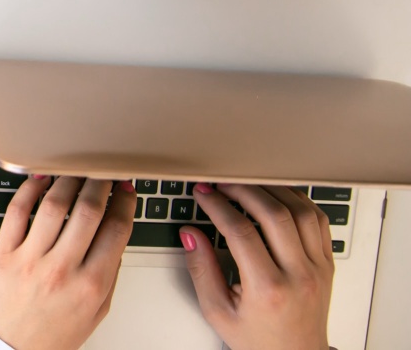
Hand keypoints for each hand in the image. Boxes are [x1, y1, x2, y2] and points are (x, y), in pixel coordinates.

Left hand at [0, 176, 135, 349]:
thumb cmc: (51, 335)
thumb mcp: (95, 312)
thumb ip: (110, 276)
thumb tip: (116, 238)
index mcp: (91, 285)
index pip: (117, 229)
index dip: (125, 202)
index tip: (125, 189)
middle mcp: (62, 270)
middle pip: (89, 210)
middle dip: (101, 183)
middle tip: (103, 173)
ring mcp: (31, 260)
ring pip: (55, 204)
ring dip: (69, 180)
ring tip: (76, 172)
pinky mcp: (3, 254)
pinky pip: (17, 211)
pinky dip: (30, 189)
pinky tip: (41, 180)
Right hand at [180, 184, 334, 349]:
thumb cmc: (258, 339)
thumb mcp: (217, 311)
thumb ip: (201, 270)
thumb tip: (190, 235)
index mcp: (268, 290)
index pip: (241, 232)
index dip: (217, 206)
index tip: (203, 194)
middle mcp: (298, 276)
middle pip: (274, 215)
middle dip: (243, 190)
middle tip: (223, 184)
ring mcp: (317, 268)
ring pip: (301, 211)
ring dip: (272, 190)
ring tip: (248, 185)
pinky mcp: (327, 264)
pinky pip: (319, 220)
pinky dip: (298, 201)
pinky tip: (278, 196)